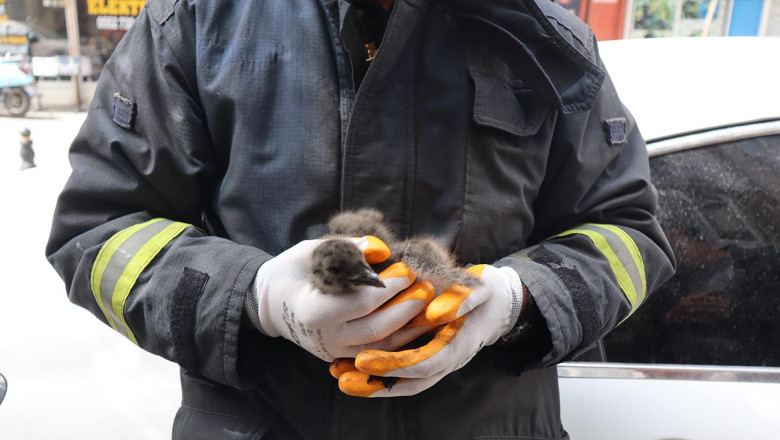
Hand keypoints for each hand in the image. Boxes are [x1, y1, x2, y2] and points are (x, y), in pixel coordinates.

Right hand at [253, 237, 434, 360]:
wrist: (270, 302)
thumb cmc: (293, 270)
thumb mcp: (313, 250)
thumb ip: (347, 248)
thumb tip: (382, 249)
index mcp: (313, 311)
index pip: (362, 303)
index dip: (390, 287)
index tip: (408, 270)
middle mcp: (324, 337)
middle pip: (377, 329)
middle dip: (406, 309)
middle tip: (426, 288)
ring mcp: (333, 351)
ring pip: (381, 347)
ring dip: (409, 329)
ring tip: (430, 308)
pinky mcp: (341, 356)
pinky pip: (376, 352)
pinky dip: (399, 340)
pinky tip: (416, 324)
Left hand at [332, 264, 523, 396]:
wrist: (498, 302)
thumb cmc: (485, 291)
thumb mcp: (477, 288)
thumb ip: (460, 300)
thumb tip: (435, 314)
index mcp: (458, 345)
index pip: (423, 363)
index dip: (393, 364)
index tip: (363, 360)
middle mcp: (447, 360)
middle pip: (409, 381)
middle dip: (374, 382)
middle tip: (341, 377)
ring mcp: (437, 361)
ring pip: (403, 382)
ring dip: (372, 382)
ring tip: (338, 375)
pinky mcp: (427, 355)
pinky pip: (403, 372)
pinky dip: (379, 373)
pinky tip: (351, 365)